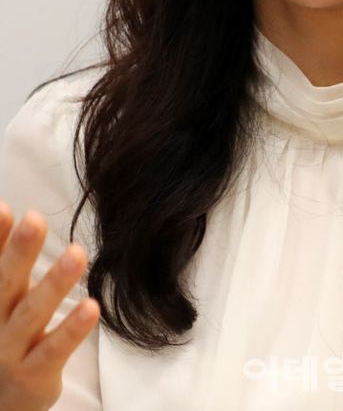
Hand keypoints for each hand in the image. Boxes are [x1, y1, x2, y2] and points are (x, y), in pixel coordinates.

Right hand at [0, 201, 99, 410]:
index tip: (4, 207)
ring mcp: (10, 351)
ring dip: (54, 284)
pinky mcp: (33, 376)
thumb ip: (3, 259)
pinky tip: (91, 307)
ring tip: (77, 253)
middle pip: (4, 284)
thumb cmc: (3, 339)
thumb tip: (3, 207)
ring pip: (31, 315)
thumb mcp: (0, 299)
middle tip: (35, 220)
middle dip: (18, 252)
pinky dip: (71, 329)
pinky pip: (53, 350)